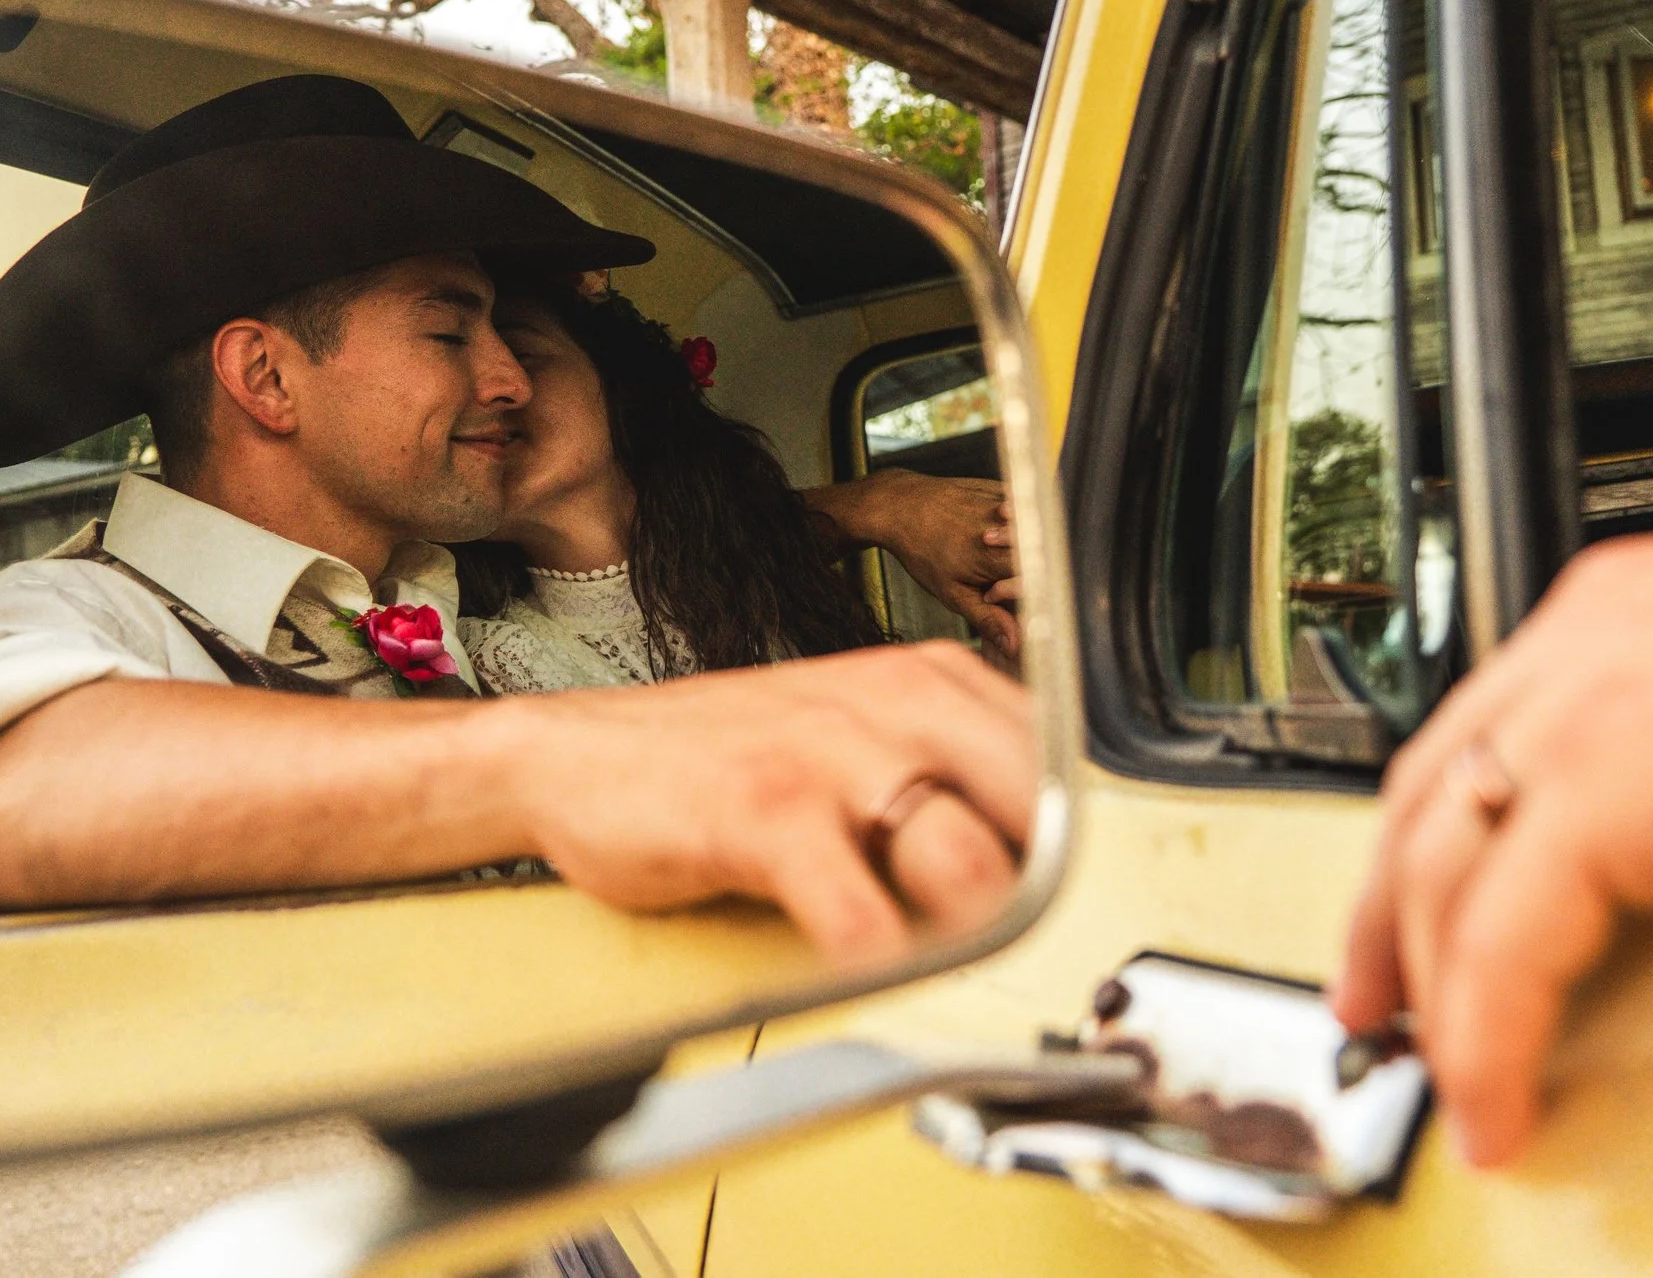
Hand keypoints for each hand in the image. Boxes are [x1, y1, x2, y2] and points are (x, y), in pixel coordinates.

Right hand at [502, 640, 1035, 965]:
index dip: (1075, 840)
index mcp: (927, 681)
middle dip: (1040, 886)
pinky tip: (874, 972)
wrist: (577, 754)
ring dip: (973, 930)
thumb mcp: (855, 729)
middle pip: (1033, 806)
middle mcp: (893, 706)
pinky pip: (856, 908)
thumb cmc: (725, 756)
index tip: (1072, 891)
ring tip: (953, 961)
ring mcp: (829, 757)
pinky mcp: (765, 813)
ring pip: (963, 856)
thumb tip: (1041, 847)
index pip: (1056, 758)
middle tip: (1021, 941)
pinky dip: (879, 957)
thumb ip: (943, 767)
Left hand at [805, 469, 1019, 656]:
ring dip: (1019, 541)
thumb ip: (987, 618)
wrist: (901, 507)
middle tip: (987, 568)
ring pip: (1033, 526)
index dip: (1020, 590)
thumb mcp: (951, 593)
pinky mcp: (999, 487)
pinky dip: (1017, 518)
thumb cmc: (922, 550)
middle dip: (1021, 567)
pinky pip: (1023, 505)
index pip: (1035, 579)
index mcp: (993, 558)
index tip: (993, 591)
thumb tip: (1013, 644)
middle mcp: (1003, 527)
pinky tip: (994, 525)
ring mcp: (1002, 502)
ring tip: (985, 544)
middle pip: (1039, 553)